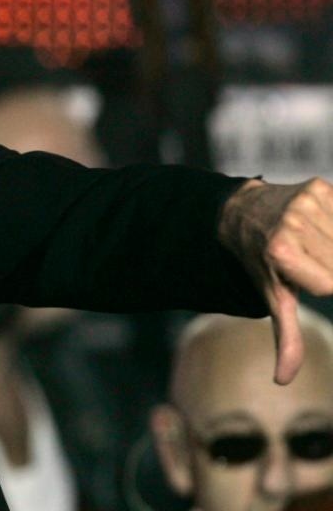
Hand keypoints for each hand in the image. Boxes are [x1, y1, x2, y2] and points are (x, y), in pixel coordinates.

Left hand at [219, 178, 332, 383]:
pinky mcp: (318, 186)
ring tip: (314, 242)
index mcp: (282, 254)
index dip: (322, 284)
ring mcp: (306, 202)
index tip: (310, 277)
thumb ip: (285, 336)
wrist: (242, 213)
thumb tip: (282, 380)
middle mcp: (292, 224)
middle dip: (331, 265)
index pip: (330, 285)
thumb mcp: (272, 297)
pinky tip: (320, 224)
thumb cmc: (262, 261)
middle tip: (310, 258)